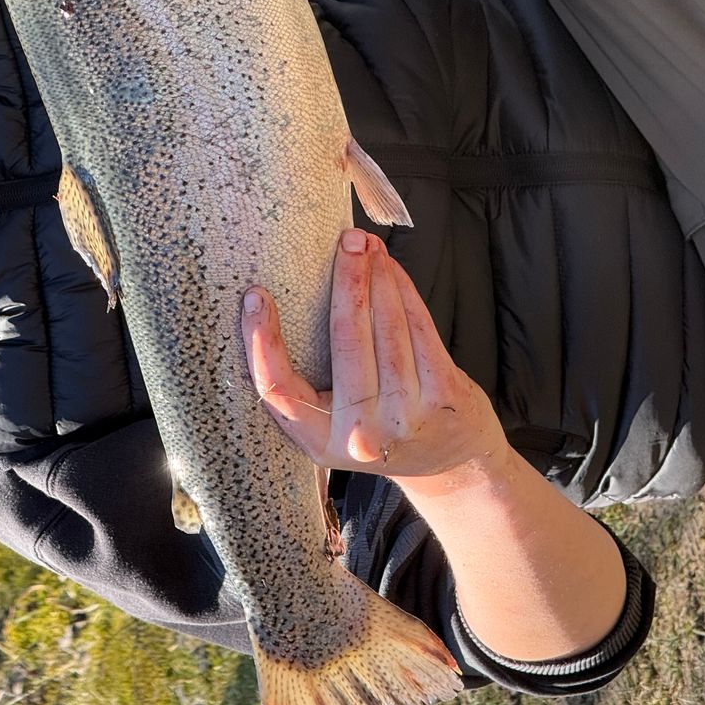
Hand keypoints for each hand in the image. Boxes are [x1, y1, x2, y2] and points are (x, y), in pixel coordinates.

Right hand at [241, 228, 509, 485]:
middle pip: (344, 343)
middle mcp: (360, 433)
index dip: (262, 340)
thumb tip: (273, 299)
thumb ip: (305, 381)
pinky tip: (394, 271)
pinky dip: (406, 293)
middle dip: (345, 283)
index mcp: (317, 440)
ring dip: (377, 279)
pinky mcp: (443, 397)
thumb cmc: (375, 426)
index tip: (255, 295)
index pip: (277, 388)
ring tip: (367, 246)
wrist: (448, 462)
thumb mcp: (327, 424)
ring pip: (386, 330)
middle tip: (343, 241)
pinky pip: (419, 330)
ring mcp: (405, 416)